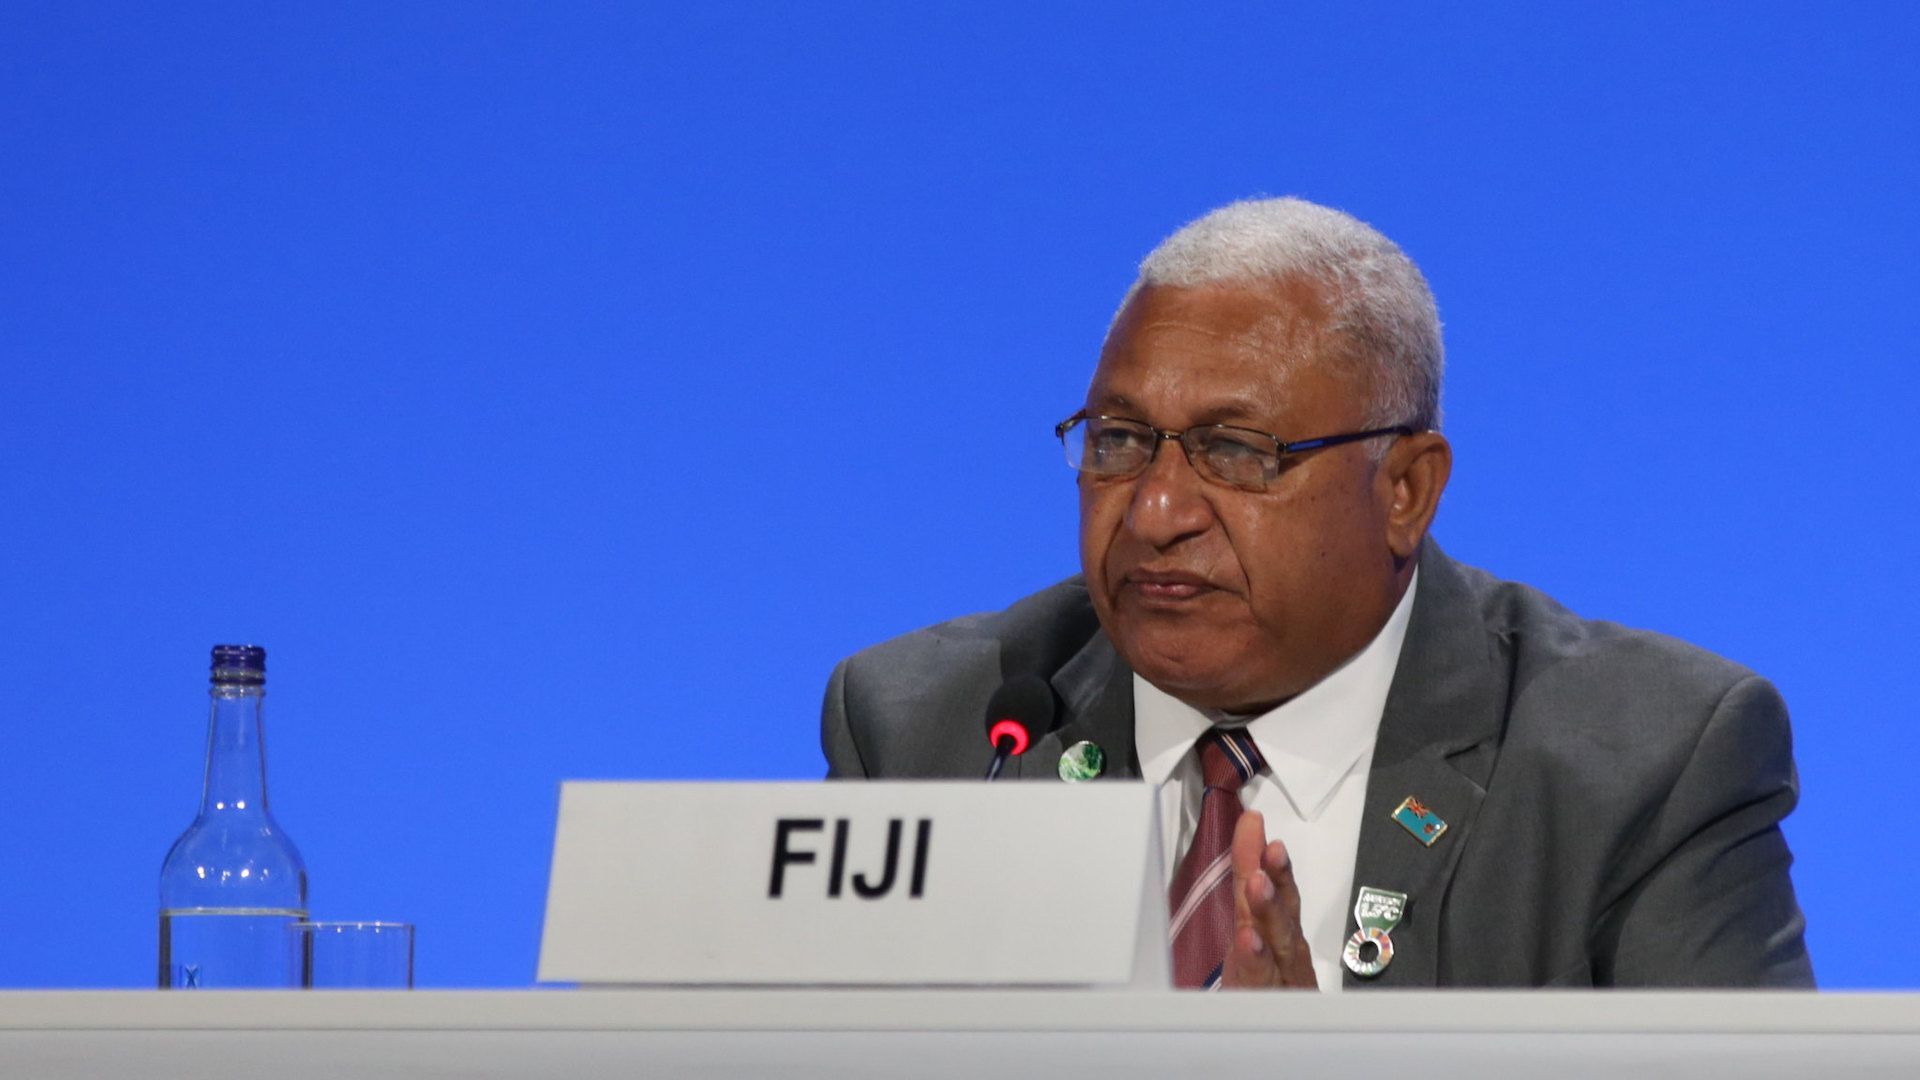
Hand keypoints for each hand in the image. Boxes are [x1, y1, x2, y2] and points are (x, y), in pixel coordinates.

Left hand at [1222, 809, 1317, 988]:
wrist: (1276, 1035)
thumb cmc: (1265, 984)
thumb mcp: (1251, 930)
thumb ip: (1248, 885)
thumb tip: (1248, 834)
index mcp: (1274, 930)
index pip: (1267, 886)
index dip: (1258, 855)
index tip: (1253, 823)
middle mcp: (1283, 950)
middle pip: (1283, 910)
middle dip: (1278, 877)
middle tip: (1271, 849)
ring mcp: (1281, 976)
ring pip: (1280, 941)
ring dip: (1271, 909)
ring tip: (1259, 882)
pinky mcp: (1272, 1001)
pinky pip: (1264, 980)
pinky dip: (1258, 959)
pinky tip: (1249, 940)